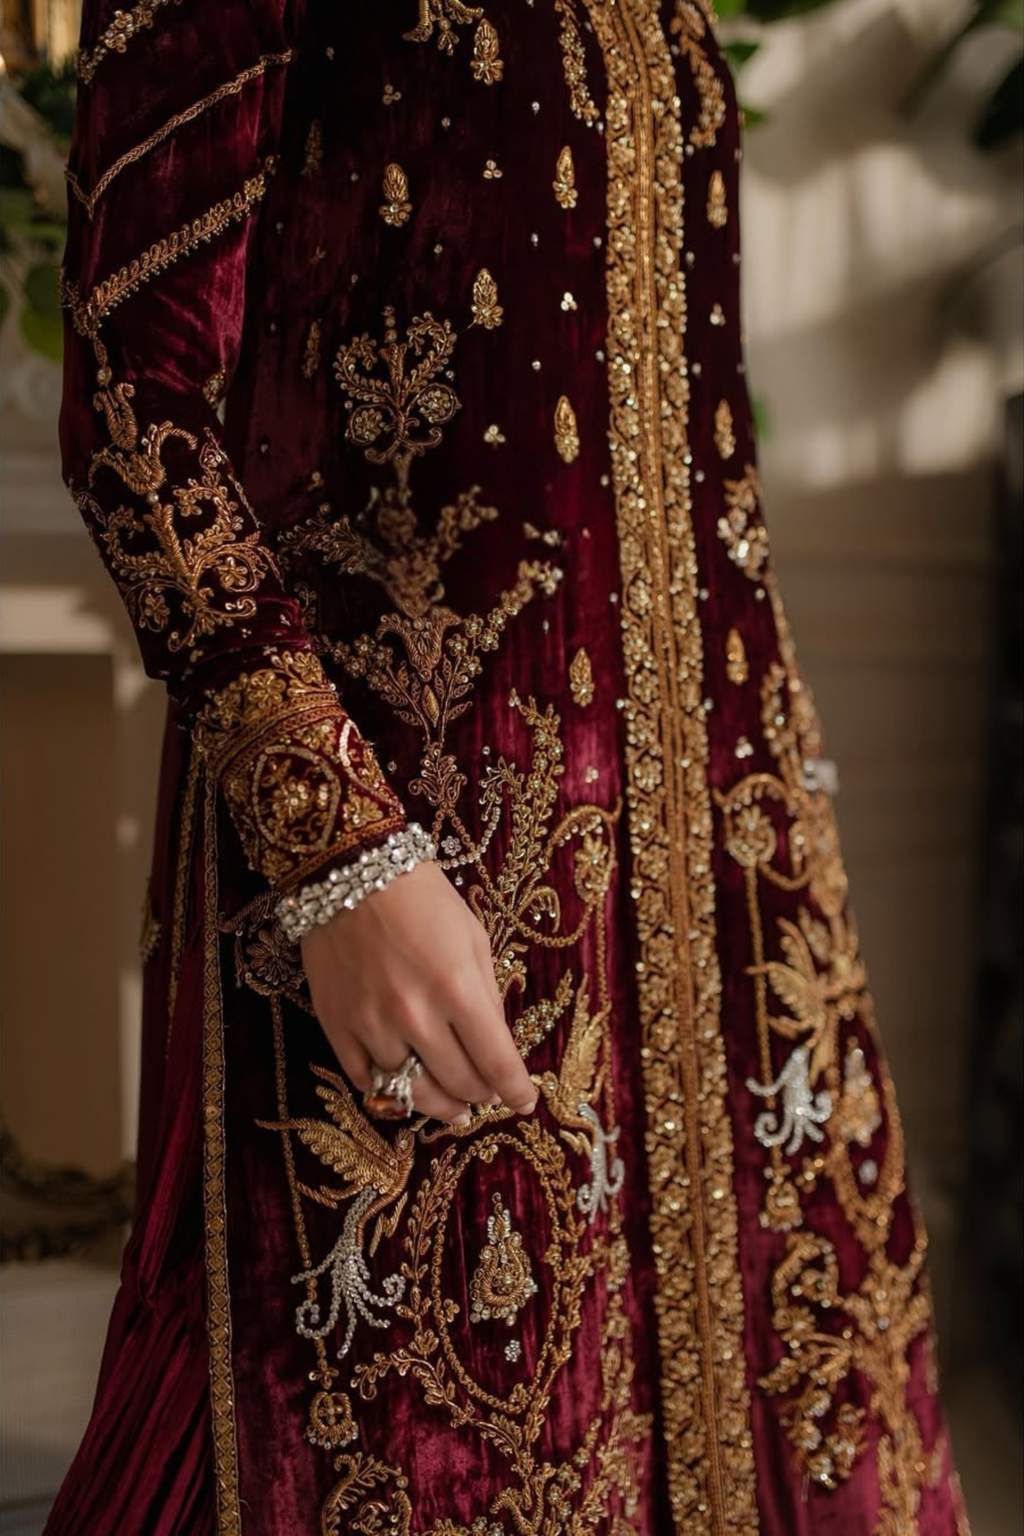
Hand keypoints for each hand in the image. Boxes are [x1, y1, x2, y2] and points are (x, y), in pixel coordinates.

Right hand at [301, 860, 535, 1125]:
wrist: (350, 871)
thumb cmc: (422, 898)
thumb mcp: (473, 937)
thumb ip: (486, 995)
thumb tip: (495, 1045)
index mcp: (457, 988)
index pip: (496, 1063)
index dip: (515, 1091)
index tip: (524, 1102)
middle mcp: (414, 1014)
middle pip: (458, 1084)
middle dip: (480, 1095)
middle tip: (487, 1095)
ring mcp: (370, 1024)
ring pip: (411, 1092)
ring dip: (439, 1104)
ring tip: (452, 1107)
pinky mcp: (336, 1025)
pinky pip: (365, 1081)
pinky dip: (389, 1091)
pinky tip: (405, 1087)